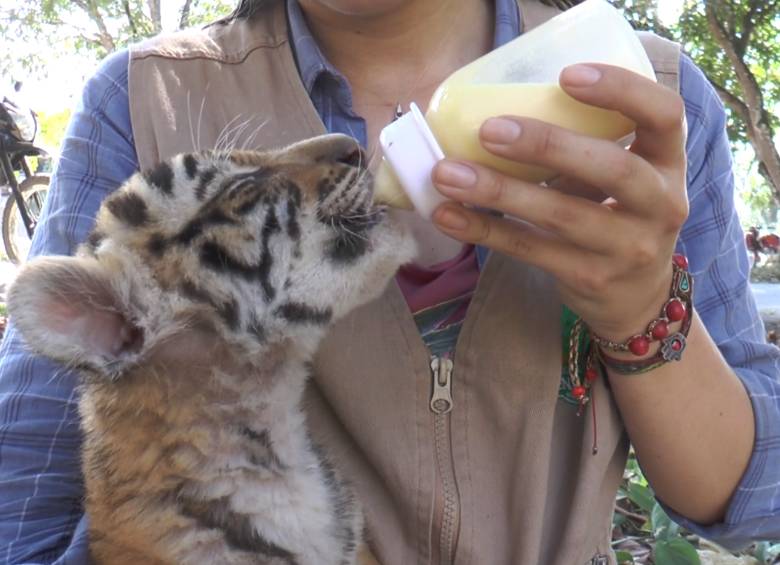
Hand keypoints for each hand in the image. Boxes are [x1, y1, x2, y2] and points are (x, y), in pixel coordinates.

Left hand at [430, 64, 688, 340]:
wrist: (637, 299)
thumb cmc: (620, 216)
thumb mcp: (629, 178)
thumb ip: (589, 146)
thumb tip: (499, 111)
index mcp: (669, 163)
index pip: (665, 115)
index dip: (622, 90)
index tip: (566, 76)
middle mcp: (660, 205)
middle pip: (612, 168)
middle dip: (547, 145)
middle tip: (489, 130)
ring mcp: (626, 248)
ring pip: (560, 216)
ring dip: (498, 192)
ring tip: (447, 174)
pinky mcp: (589, 278)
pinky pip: (529, 249)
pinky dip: (484, 231)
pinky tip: (447, 215)